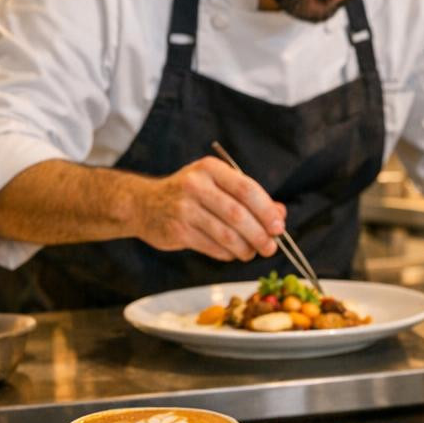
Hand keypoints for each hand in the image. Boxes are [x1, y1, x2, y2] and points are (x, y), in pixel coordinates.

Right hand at [133, 157, 285, 261]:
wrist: (143, 203)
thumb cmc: (190, 194)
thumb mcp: (217, 185)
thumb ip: (249, 197)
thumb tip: (280, 215)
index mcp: (210, 169)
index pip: (247, 189)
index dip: (266, 210)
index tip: (279, 227)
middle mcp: (196, 185)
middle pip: (238, 214)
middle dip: (260, 234)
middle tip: (271, 247)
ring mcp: (184, 209)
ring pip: (226, 234)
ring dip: (245, 248)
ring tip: (253, 253)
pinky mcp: (177, 231)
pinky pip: (212, 246)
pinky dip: (228, 253)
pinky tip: (233, 253)